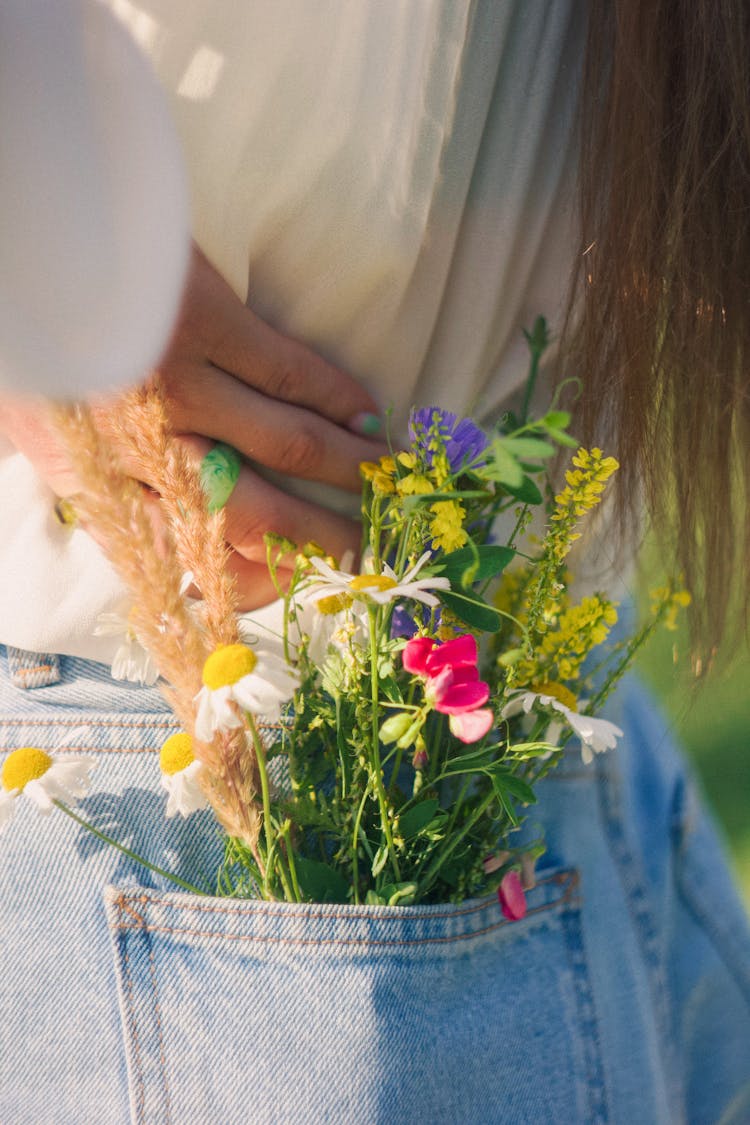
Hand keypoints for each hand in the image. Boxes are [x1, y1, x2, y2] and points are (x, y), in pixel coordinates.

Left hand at [0, 244, 385, 607]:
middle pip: (256, 518)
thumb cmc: (38, 355)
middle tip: (366, 545)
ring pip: (286, 446)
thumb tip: (174, 537)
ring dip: (346, 467)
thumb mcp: (57, 445)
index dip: (255, 583)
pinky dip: (337, 397)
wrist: (18, 248)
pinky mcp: (202, 324)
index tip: (294, 581)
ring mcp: (177, 387)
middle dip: (322, 539)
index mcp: (99, 489)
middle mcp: (139, 452)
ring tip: (383, 477)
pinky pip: (290, 373)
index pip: (192, 562)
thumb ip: (113, 489)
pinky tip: (365, 412)